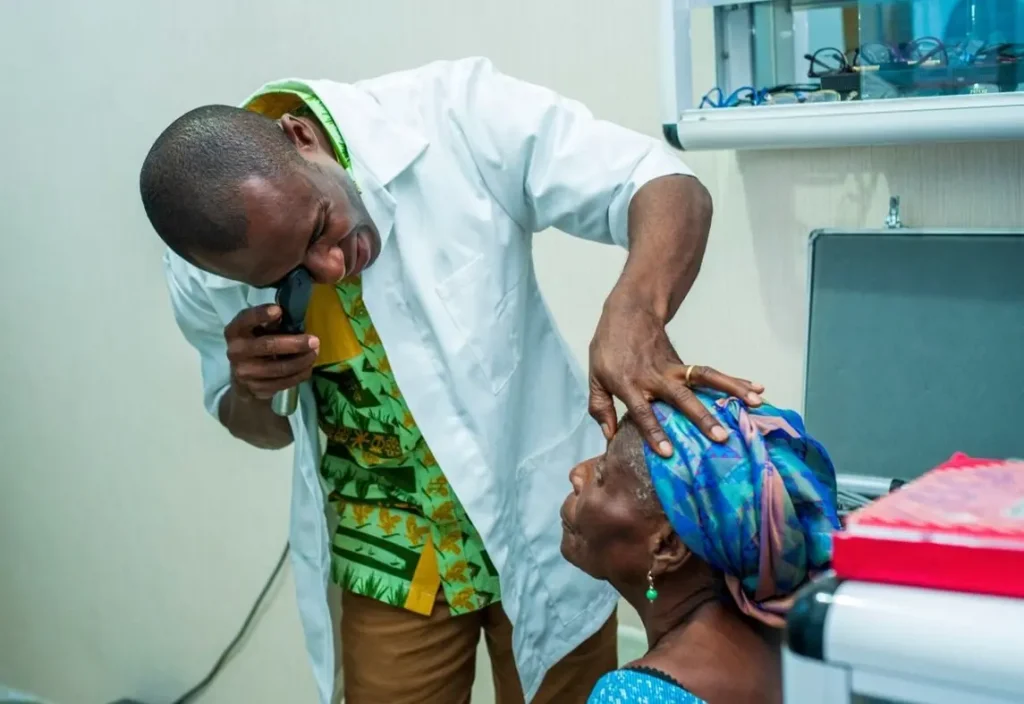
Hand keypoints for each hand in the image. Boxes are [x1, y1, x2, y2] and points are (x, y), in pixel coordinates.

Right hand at [225, 305, 319, 400]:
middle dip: (295, 343)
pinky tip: (308, 367)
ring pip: (279, 368)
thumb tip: (293, 316)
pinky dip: (300, 374)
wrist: (242, 377)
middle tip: (314, 341)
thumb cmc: (255, 343)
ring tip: (314, 353)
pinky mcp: (257, 388)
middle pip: (268, 346)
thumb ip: (270, 322)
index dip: (261, 315)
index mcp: (234, 331)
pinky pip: (284, 382)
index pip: (245, 320)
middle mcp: (236, 351)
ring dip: (302, 361)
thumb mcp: (257, 329)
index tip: (279, 311)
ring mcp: (244, 372)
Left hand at [588, 299, 764, 456]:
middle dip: (701, 418)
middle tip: (720, 437)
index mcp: (629, 384)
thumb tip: (609, 436)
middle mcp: (655, 378)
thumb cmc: (609, 348)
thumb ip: (600, 407)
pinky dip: (734, 381)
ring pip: (704, 380)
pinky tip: (756, 389)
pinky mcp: (684, 364)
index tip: (669, 452)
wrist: (629, 312)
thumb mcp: (594, 377)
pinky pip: (711, 374)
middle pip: (681, 399)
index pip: (643, 411)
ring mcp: (672, 369)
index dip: (654, 431)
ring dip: (729, 391)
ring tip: (754, 404)